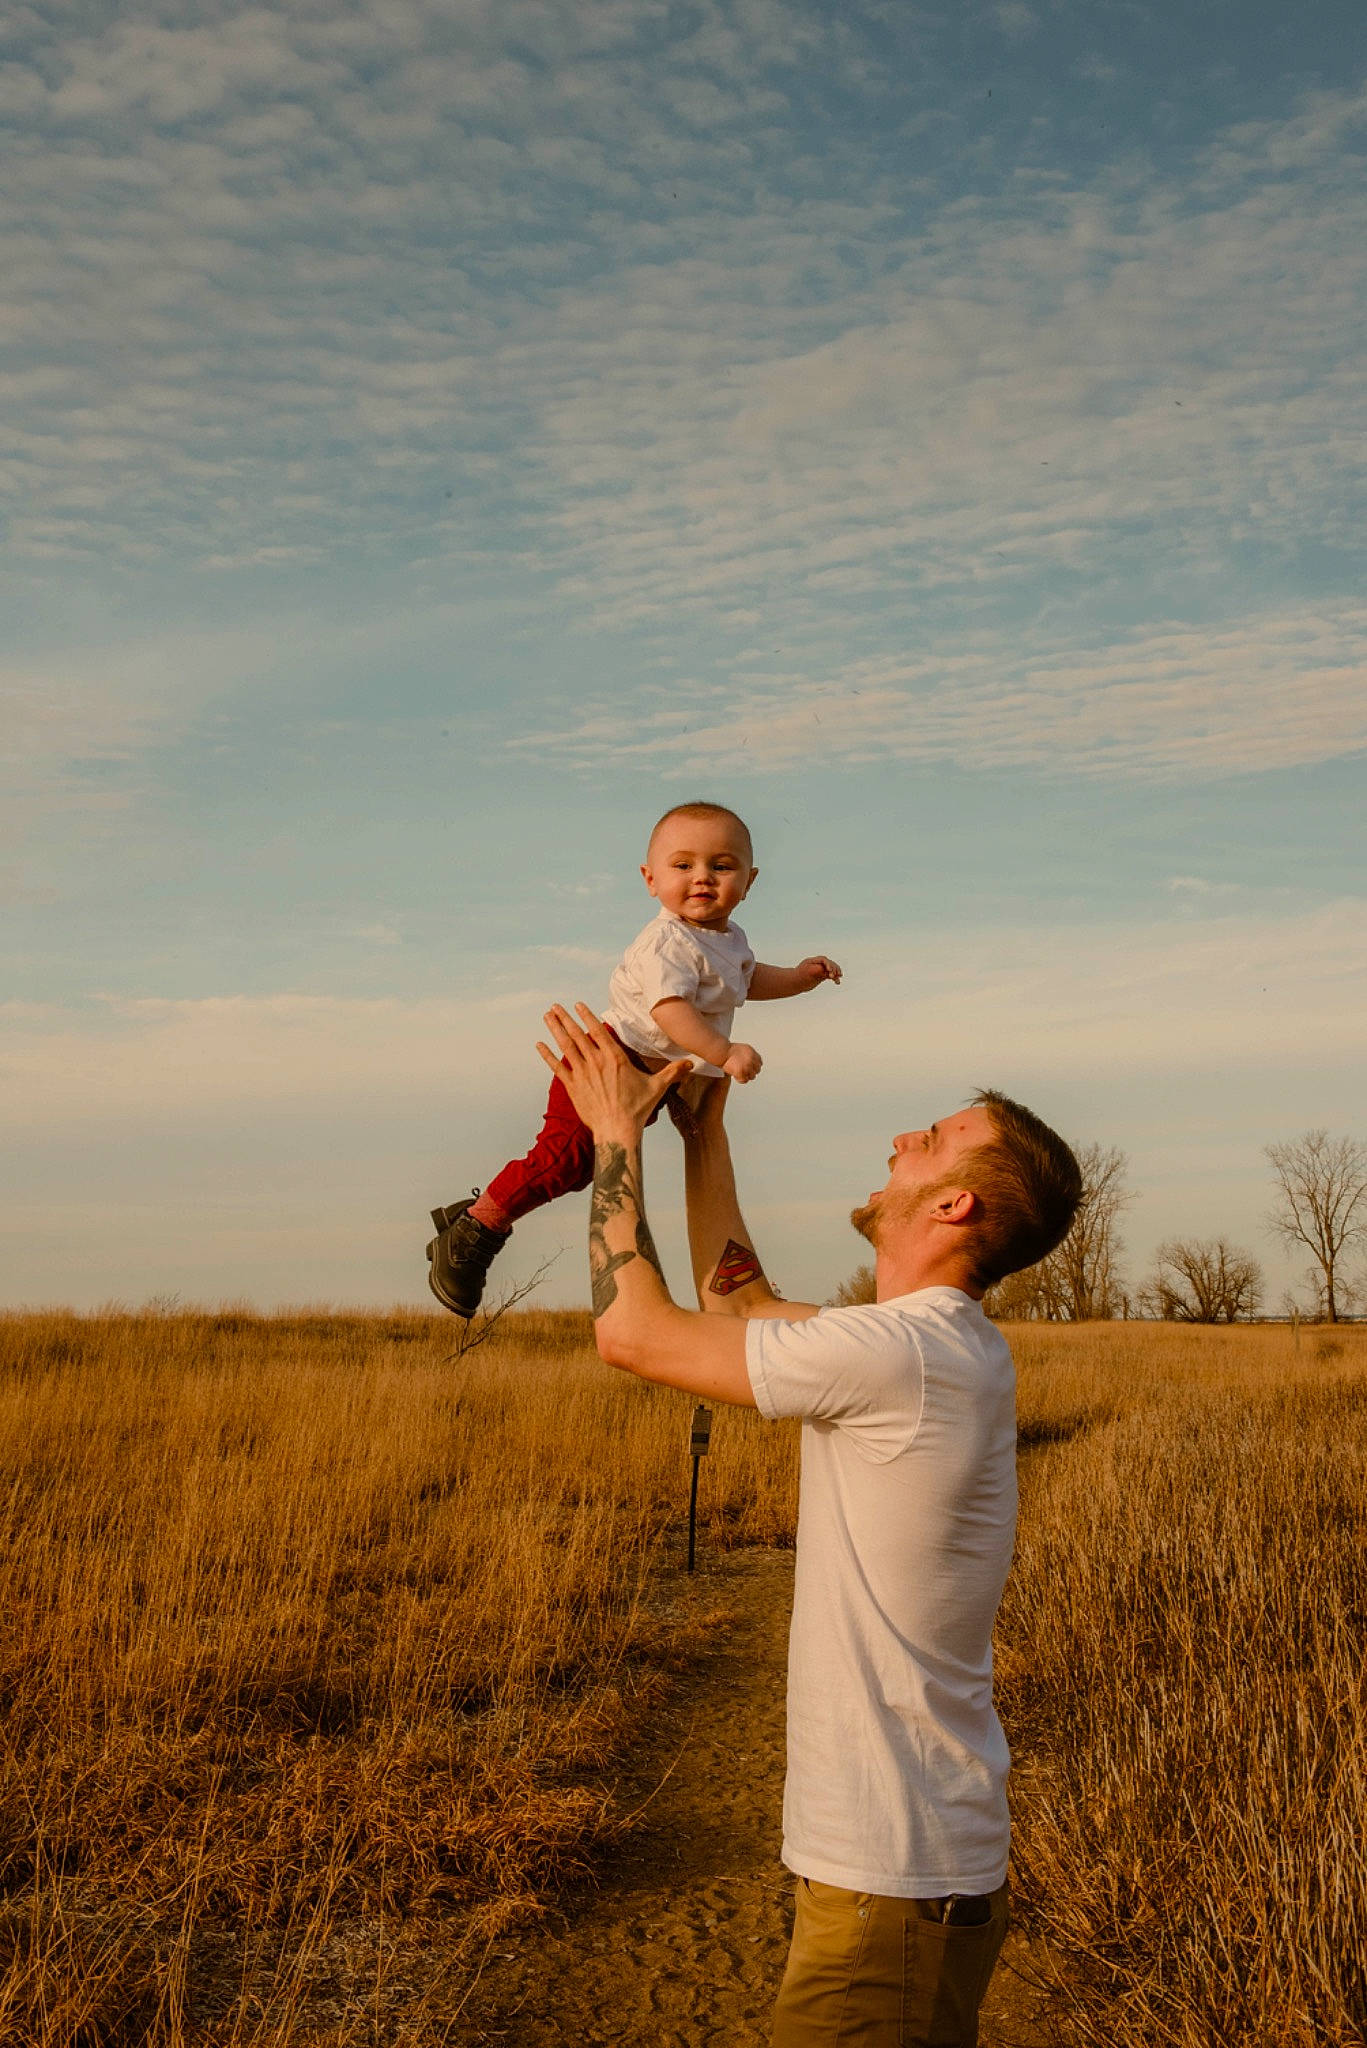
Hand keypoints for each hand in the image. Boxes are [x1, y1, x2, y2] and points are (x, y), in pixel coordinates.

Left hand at [537, 1005, 689, 1137]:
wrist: (617, 1131)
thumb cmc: (637, 1110)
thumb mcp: (657, 1088)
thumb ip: (672, 1072)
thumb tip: (692, 1063)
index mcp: (615, 1058)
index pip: (598, 1031)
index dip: (587, 1016)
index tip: (578, 1005)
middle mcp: (596, 1062)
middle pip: (578, 1035)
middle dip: (566, 1019)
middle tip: (555, 1006)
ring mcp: (583, 1074)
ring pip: (566, 1047)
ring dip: (556, 1030)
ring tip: (548, 1017)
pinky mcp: (573, 1087)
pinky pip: (557, 1068)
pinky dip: (547, 1056)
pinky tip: (539, 1045)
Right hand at [722, 1043, 762, 1082]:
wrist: (721, 1051)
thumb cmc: (728, 1050)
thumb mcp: (744, 1048)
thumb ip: (750, 1054)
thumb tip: (754, 1061)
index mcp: (753, 1053)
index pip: (760, 1062)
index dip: (755, 1065)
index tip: (751, 1067)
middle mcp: (751, 1060)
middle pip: (757, 1070)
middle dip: (751, 1071)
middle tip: (745, 1072)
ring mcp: (746, 1067)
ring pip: (752, 1076)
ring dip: (746, 1076)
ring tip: (740, 1074)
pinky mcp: (740, 1073)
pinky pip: (744, 1080)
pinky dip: (741, 1080)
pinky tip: (736, 1076)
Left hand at [796, 955, 841, 989]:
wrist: (794, 983)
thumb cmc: (799, 977)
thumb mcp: (807, 973)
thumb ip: (817, 970)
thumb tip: (826, 970)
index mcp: (812, 961)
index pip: (823, 960)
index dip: (828, 964)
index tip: (830, 971)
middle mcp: (817, 964)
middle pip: (829, 963)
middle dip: (833, 968)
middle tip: (834, 975)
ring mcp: (820, 969)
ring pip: (831, 969)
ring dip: (836, 972)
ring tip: (839, 976)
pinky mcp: (821, 975)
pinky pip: (830, 975)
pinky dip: (834, 978)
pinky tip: (837, 982)